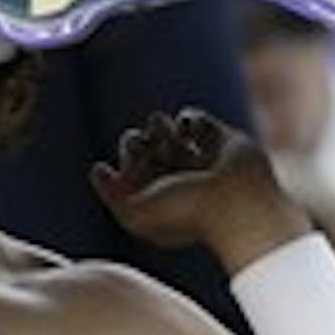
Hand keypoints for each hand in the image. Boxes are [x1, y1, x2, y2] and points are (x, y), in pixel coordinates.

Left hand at [89, 109, 309, 272]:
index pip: (130, 166)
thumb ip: (110, 195)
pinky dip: (187, 119)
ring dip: (159, 127)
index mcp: (159, 197)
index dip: (128, 157)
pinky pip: (196, 120)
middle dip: (138, 141)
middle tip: (146, 145)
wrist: (237, 207)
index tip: (134, 163)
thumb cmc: (186, 214)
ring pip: (168, 131)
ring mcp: (201, 161)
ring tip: (166, 135)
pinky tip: (186, 131)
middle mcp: (179, 179)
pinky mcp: (224, 143)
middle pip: (144, 146)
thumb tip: (97, 168)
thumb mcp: (135, 215)